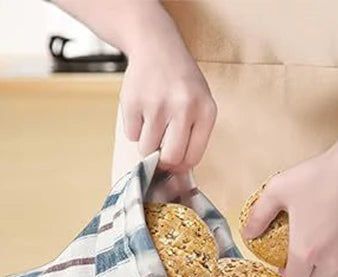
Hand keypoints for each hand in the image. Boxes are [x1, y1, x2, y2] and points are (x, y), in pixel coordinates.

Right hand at [119, 22, 215, 171]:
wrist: (156, 45)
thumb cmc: (181, 80)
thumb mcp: (201, 102)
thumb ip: (195, 134)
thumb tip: (179, 169)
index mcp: (205, 111)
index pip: (193, 157)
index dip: (182, 165)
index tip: (176, 163)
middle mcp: (183, 108)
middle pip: (171, 158)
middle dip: (164, 162)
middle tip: (161, 152)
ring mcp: (156, 105)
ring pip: (147, 149)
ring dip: (148, 144)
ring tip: (153, 124)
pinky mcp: (132, 102)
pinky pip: (131, 134)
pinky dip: (134, 129)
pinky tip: (142, 110)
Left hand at [242, 139, 337, 276]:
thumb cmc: (323, 176)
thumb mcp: (279, 189)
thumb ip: (259, 214)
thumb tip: (248, 232)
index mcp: (306, 251)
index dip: (285, 275)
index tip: (282, 265)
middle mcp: (330, 261)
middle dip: (303, 275)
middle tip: (298, 259)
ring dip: (322, 271)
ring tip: (317, 252)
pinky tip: (335, 239)